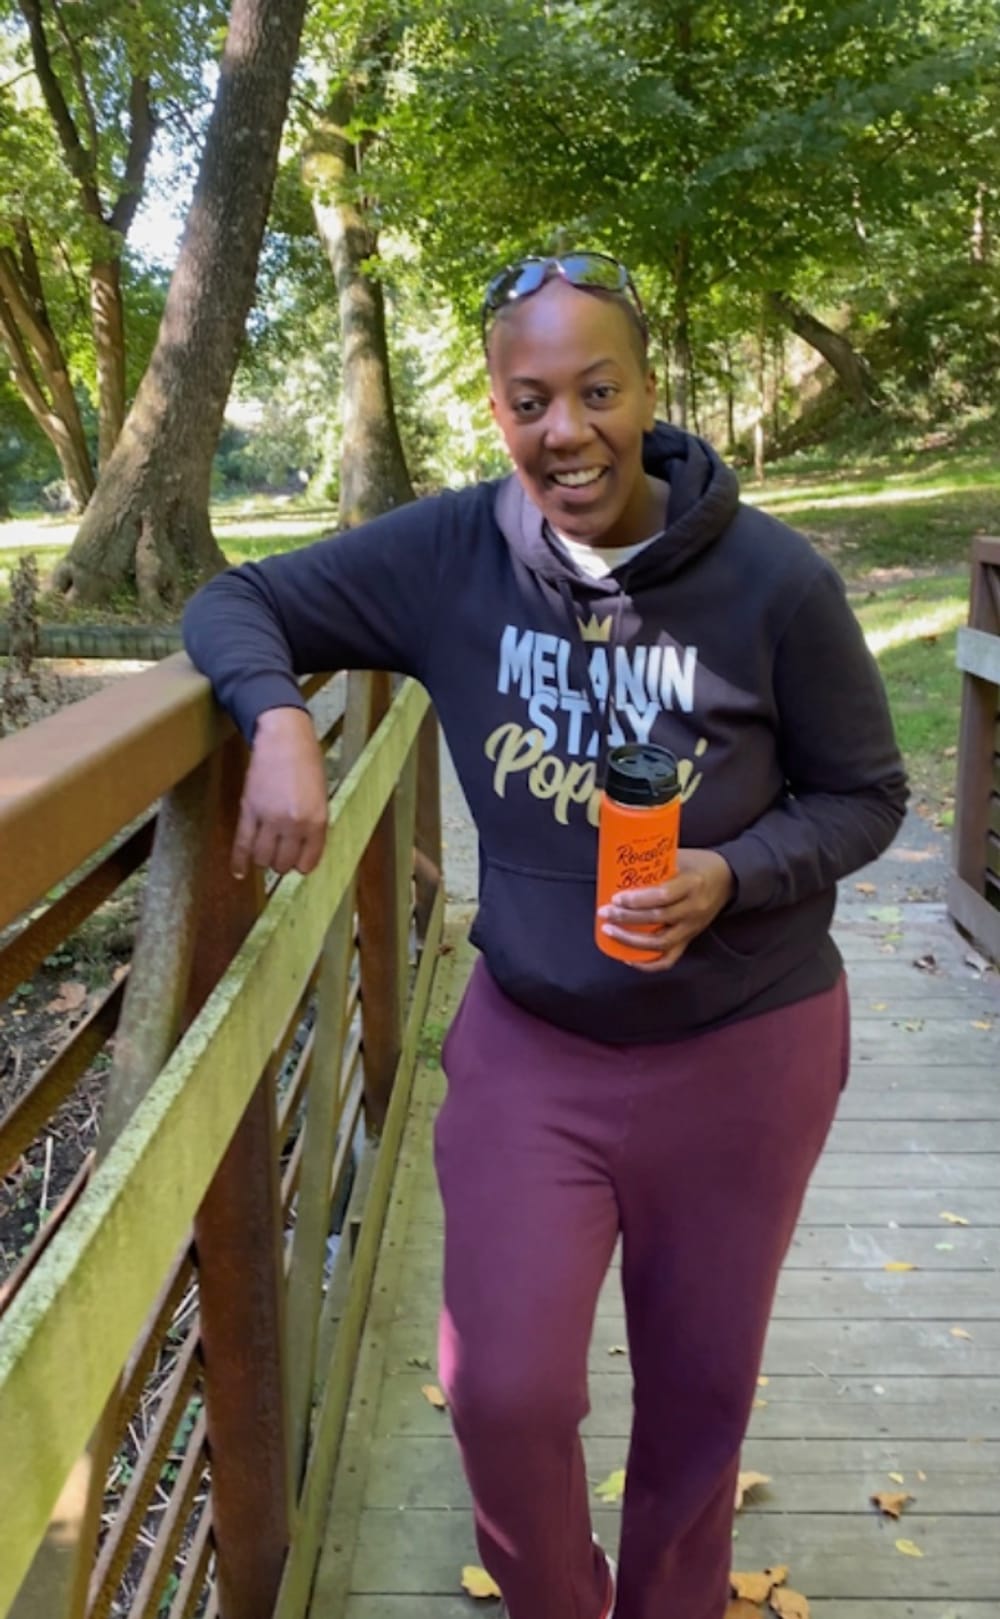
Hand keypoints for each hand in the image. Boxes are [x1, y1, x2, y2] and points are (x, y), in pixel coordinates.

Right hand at [232, 707, 328, 877]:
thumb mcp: (320, 797)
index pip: (308, 862)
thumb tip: (303, 850)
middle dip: (281, 863)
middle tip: (279, 853)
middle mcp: (294, 825)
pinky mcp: (249, 811)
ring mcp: (270, 819)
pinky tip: (238, 872)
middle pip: (283, 864)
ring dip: (263, 859)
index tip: (297, 862)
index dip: (301, 864)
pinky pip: (242, 844)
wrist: (284, 739)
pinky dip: (239, 862)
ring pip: (262, 858)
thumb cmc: (306, 764)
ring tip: (264, 851)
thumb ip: (313, 825)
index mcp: (317, 821)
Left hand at [597, 848, 734, 972]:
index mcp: (693, 884)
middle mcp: (694, 909)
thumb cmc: (700, 864)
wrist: (730, 879)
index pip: (662, 896)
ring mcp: (693, 927)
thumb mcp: (681, 856)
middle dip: (626, 918)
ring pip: (661, 943)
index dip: (637, 900)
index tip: (615, 898)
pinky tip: (628, 957)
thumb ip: (656, 864)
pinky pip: (669, 958)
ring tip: (610, 931)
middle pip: (657, 919)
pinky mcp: (691, 939)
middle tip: (604, 913)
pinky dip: (648, 963)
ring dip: (631, 941)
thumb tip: (621, 867)